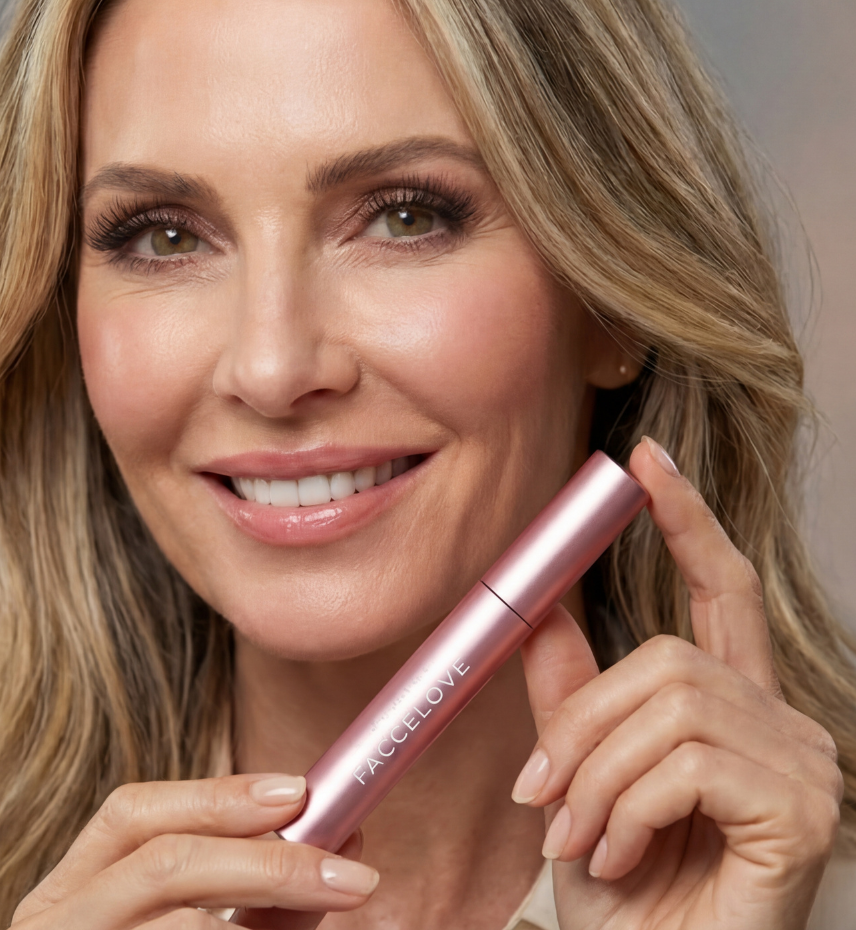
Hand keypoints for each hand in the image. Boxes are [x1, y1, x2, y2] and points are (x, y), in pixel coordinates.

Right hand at [10, 774, 375, 928]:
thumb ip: (259, 898)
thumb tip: (342, 850)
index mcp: (71, 891)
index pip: (133, 812)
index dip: (217, 795)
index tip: (297, 792)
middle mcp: (54, 924)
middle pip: (165, 863)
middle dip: (270, 862)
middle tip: (351, 875)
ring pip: (182, 927)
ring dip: (266, 916)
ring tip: (330, 909)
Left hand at [514, 437, 842, 929]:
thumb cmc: (627, 895)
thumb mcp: (582, 778)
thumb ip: (572, 692)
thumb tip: (542, 607)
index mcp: (732, 706)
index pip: (719, 588)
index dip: (686, 518)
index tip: (645, 460)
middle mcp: (784, 722)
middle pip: (670, 654)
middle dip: (585, 723)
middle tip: (542, 798)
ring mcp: (805, 765)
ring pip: (669, 704)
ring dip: (595, 777)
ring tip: (578, 841)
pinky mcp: (803, 809)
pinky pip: (685, 760)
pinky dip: (625, 808)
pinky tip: (619, 858)